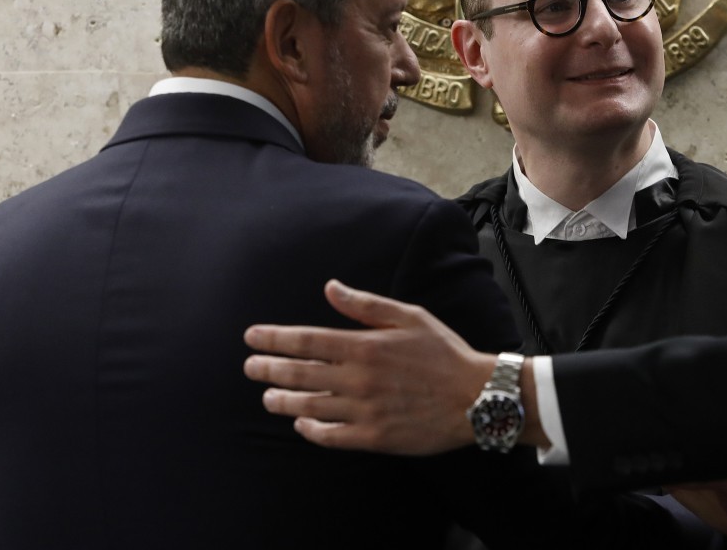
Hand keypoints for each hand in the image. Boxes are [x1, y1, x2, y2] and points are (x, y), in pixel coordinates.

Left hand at [244, 279, 493, 454]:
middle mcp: (358, 379)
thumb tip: (331, 287)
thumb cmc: (445, 352)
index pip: (306, 340)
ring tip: (267, 397)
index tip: (252, 337)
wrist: (476, 397)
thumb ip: (366, 304)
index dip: (274, 339)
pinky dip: (310, 430)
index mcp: (364, 346)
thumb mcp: (410, 316)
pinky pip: (331, 436)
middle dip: (268, 369)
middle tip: (249, 367)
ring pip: (309, 407)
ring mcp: (363, 411)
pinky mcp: (373, 438)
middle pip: (299, 374)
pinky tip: (301, 423)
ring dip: (282, 401)